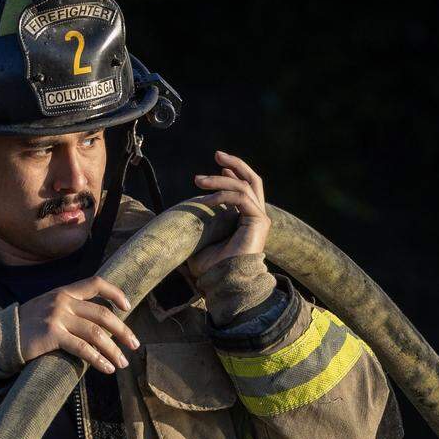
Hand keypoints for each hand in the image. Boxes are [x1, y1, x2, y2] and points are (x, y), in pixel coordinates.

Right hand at [18, 277, 137, 373]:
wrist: (1, 337)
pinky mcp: (52, 335)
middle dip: (123, 330)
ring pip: (96, 333)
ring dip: (113, 350)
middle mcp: (62, 301)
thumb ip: (70, 310)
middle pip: (102, 314)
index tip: (128, 307)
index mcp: (64, 292)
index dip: (115, 293)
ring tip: (122, 363)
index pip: (95, 283)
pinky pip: (83, 348)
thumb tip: (99, 325)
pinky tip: (107, 368)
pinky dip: (98, 359)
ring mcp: (57, 317)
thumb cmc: (27, 327)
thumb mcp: (49, 309)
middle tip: (134, 345)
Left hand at [188, 150, 270, 277]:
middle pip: (252, 180)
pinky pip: (241, 198)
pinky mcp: (258, 222)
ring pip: (243, 185)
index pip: (244, 188)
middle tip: (217, 154)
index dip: (232, 173)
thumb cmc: (212, 270)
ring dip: (219, 179)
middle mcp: (255, 217)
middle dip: (235, 164)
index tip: (217, 165)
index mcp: (245, 220)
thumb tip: (179, 217)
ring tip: (197, 179)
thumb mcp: (200, 241)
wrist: (224, 285)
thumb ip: (198, 225)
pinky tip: (206, 200)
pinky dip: (223, 194)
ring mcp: (259, 219)